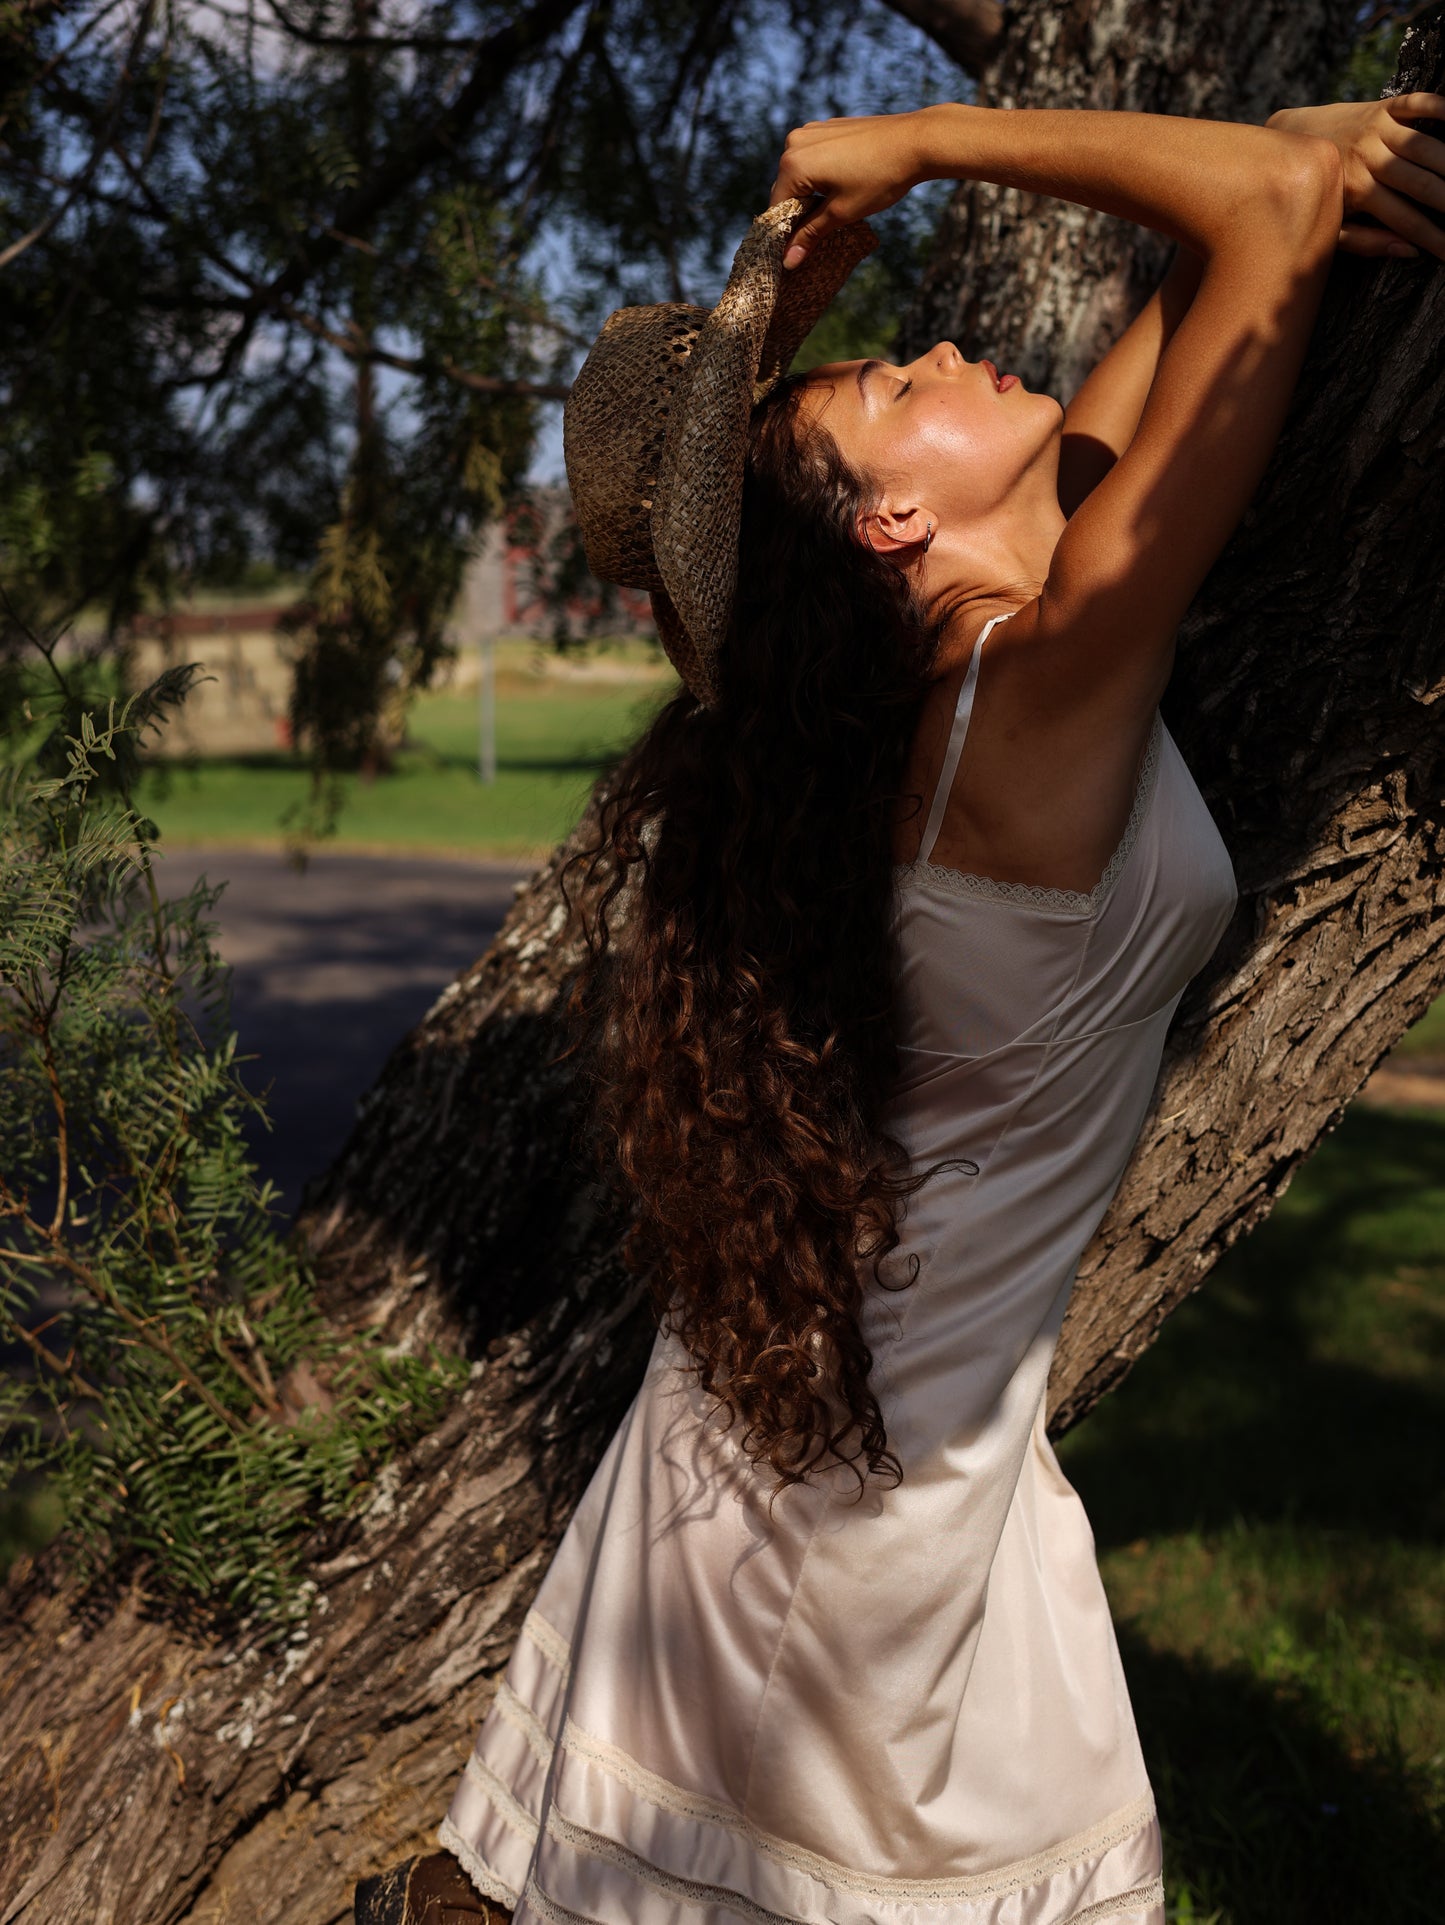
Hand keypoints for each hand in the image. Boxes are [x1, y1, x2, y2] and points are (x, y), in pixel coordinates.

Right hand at [768, 111, 932, 267]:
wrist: (915, 140)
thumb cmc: (880, 178)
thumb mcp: (842, 213)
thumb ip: (810, 235)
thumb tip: (788, 261)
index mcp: (793, 164)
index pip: (776, 209)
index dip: (784, 235)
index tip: (794, 254)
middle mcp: (795, 143)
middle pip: (785, 189)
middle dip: (796, 214)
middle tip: (816, 236)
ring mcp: (811, 131)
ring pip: (800, 174)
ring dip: (809, 194)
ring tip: (833, 210)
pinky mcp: (827, 127)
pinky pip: (813, 157)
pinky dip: (819, 176)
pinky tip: (841, 187)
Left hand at [1267, 94, 1444, 261]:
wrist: (1289, 138)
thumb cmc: (1313, 191)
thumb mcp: (1329, 225)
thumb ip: (1365, 241)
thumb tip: (1408, 251)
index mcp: (1358, 192)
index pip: (1405, 221)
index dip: (1434, 238)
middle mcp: (1369, 159)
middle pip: (1422, 184)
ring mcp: (1376, 130)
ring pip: (1426, 147)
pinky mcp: (1382, 106)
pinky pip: (1417, 103)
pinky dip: (1442, 107)